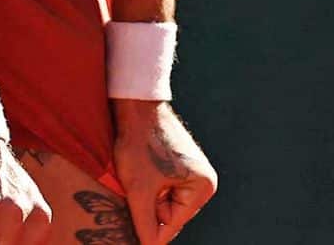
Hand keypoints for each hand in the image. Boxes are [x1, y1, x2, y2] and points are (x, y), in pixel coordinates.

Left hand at [112, 101, 217, 243]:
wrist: (136, 105)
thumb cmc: (139, 143)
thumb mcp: (138, 190)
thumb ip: (145, 225)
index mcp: (202, 187)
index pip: (171, 225)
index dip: (147, 228)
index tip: (130, 224)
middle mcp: (203, 180)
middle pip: (168, 214)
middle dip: (147, 206)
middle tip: (133, 187)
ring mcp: (192, 171)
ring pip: (162, 201)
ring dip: (145, 194)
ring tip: (136, 175)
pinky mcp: (178, 163)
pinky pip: (161, 186)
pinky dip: (146, 183)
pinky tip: (138, 168)